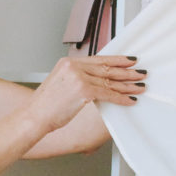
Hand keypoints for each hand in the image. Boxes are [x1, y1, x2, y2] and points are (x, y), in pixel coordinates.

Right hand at [28, 55, 144, 132]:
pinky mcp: (84, 91)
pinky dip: (121, 98)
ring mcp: (79, 78)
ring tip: (140, 86)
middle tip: (140, 72)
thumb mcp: (60, 84)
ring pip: (110, 81)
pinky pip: (108, 94)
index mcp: (68, 62)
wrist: (34, 116)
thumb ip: (77, 78)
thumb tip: (97, 81)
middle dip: (126, 71)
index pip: (98, 59)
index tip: (129, 60)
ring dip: (127, 85)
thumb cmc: (45, 105)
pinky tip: (129, 99)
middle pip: (106, 68)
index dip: (116, 60)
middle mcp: (74, 67)